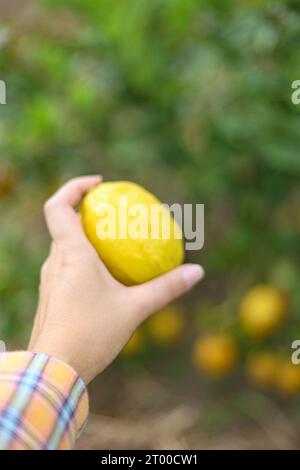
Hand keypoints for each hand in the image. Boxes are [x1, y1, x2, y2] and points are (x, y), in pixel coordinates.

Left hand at [28, 176, 203, 383]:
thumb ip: (166, 288)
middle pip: (65, 223)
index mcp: (70, 254)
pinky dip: (84, 259)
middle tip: (116, 213)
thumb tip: (197, 272)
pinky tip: (106, 276)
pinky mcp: (51, 295)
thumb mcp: (134, 309)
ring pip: (66, 245)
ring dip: (87, 237)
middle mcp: (54, 261)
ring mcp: (50, 279)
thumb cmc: (92, 335)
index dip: (74, 187)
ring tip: (115, 244)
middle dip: (89, 212)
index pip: (57, 206)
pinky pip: (67, 265)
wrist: (55, 371)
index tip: (99, 184)